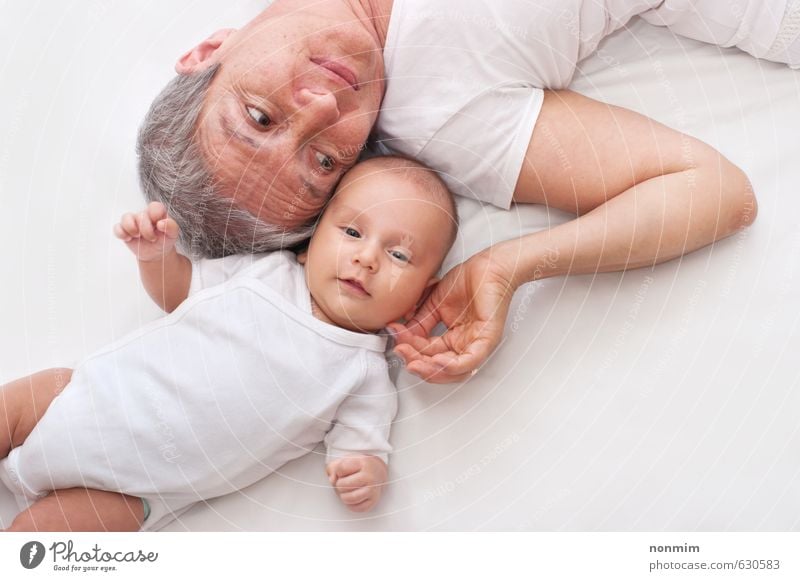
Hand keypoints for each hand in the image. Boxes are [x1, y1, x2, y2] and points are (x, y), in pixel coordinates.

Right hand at [113, 202, 179, 262]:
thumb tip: (161, 223)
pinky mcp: (124, 230)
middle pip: (140, 215)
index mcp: (156, 213)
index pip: (154, 206)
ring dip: (132, 229)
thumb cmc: (164, 240)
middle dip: (146, 230)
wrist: (156, 253)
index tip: (158, 226)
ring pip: (125, 217)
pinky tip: (128, 239)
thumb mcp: (172, 235)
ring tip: (138, 236)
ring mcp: (132, 222)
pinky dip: (121, 234)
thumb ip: (172, 226)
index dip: (155, 216)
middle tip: (152, 239)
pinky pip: (117, 228)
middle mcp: (143, 215)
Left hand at [326, 455, 386, 512]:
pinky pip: (356, 508)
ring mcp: (372, 489)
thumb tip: (332, 480)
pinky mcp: (373, 501)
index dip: (337, 472)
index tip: (343, 471)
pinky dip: (351, 505)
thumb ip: (333, 468)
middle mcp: (369, 476)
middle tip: (344, 483)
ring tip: (346, 491)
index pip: (340, 469)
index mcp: (363, 463)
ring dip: (344, 496)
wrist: (377, 471)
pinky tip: (352, 498)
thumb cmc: (359, 467)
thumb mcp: (346, 460)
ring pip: (349, 498)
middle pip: (342, 485)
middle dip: (339, 485)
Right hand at [388, 248, 517, 382]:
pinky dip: (451, 366)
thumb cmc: (468, 280)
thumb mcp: (434, 303)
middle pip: (438, 367)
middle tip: (401, 353)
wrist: (488, 265)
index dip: (410, 349)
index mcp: (453, 338)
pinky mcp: (487, 340)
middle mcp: (464, 344)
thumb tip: (400, 333)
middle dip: (416, 363)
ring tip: (414, 362)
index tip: (396, 338)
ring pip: (453, 371)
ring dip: (430, 370)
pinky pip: (469, 361)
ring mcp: (476, 344)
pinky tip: (436, 361)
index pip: (428, 353)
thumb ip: (419, 320)